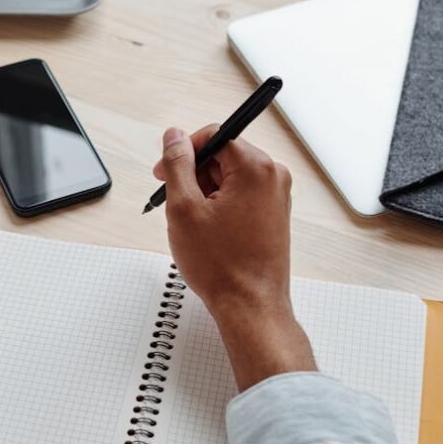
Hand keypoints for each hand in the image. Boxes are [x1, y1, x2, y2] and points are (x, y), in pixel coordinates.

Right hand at [153, 126, 315, 390]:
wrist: (249, 306)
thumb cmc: (222, 266)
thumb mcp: (184, 208)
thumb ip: (177, 165)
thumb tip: (174, 137)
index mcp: (255, 168)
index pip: (214, 137)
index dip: (184, 152)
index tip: (166, 171)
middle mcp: (273, 177)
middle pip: (223, 156)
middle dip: (194, 175)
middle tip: (176, 202)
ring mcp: (277, 197)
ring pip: (230, 177)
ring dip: (206, 193)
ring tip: (194, 223)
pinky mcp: (274, 215)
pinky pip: (241, 196)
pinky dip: (220, 206)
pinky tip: (209, 231)